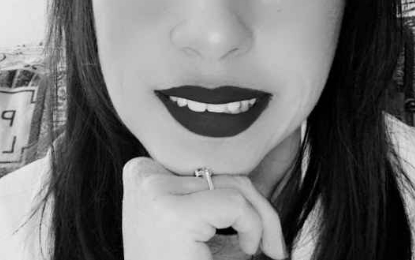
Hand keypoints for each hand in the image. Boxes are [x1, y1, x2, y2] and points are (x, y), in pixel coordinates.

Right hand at [122, 156, 287, 259]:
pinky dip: (254, 227)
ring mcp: (154, 191)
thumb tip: (265, 163)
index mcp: (142, 173)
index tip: (246, 227)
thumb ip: (214, 194)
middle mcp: (142, 175)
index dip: (236, 197)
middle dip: (258, 207)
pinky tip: (246, 250)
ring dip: (261, 219)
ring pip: (235, 184)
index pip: (206, 167)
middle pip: (222, 172)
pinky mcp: (172, 212)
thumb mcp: (197, 224)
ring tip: (257, 249)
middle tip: (273, 243)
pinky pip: (235, 204)